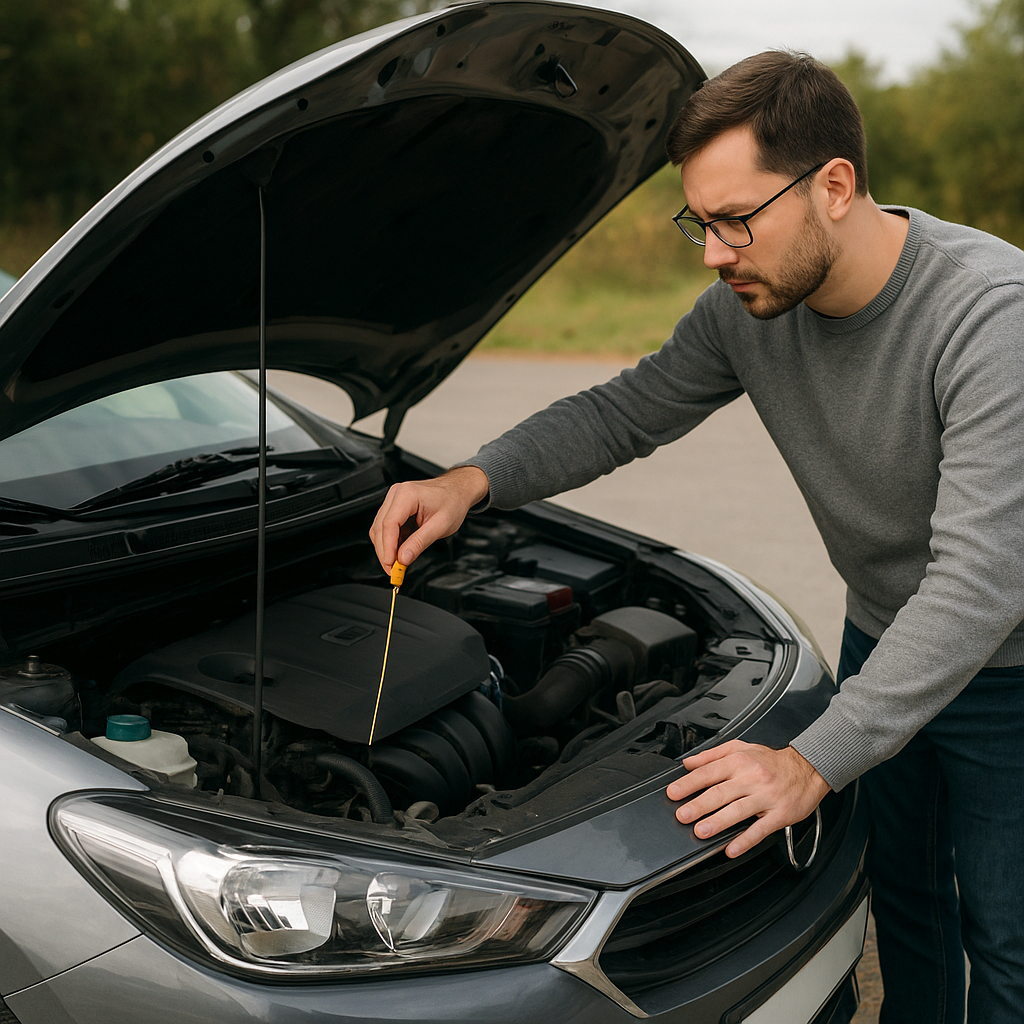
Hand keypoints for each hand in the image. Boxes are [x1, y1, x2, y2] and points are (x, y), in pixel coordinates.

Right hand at [368, 466, 489, 571]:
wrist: (457, 491)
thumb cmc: (452, 502)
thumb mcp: (441, 525)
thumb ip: (420, 542)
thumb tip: (403, 558)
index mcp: (407, 494)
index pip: (389, 524)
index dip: (387, 547)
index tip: (390, 564)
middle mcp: (396, 494)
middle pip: (380, 528)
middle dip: (385, 552)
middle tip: (393, 571)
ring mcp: (393, 500)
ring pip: (380, 530)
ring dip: (387, 548)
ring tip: (398, 564)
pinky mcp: (394, 508)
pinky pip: (387, 528)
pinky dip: (392, 542)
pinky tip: (400, 552)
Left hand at [665, 740, 830, 857]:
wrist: (808, 768)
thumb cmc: (771, 761)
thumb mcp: (741, 748)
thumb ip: (712, 755)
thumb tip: (688, 762)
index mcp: (739, 762)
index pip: (708, 772)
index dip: (689, 783)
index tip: (674, 793)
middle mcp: (751, 778)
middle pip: (720, 793)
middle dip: (698, 805)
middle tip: (682, 815)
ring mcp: (766, 797)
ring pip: (738, 811)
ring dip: (717, 822)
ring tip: (701, 831)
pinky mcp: (779, 814)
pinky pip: (760, 829)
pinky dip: (745, 840)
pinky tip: (731, 848)